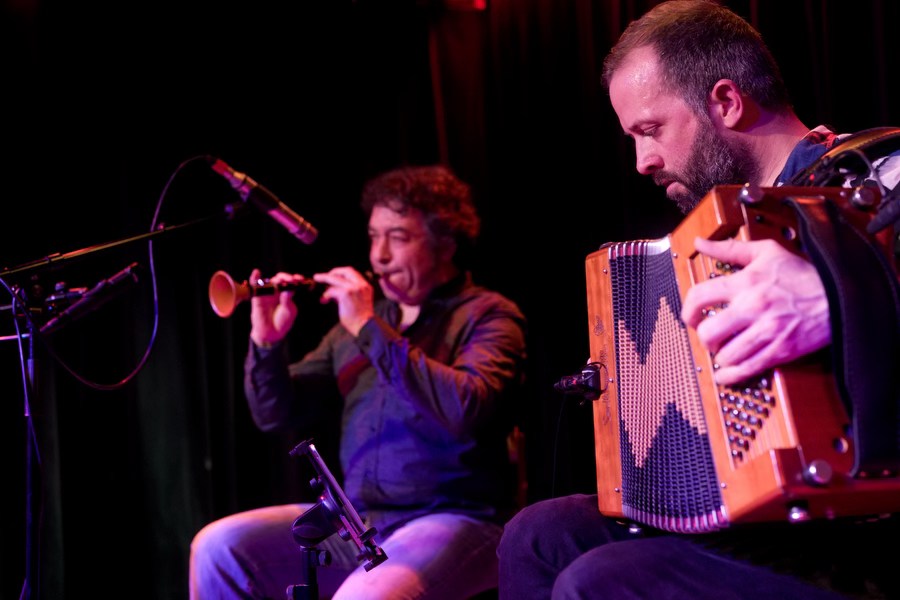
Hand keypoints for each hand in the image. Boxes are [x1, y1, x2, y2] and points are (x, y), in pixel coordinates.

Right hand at [249, 269, 303, 346]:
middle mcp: (277, 291)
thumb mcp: (289, 312)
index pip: (291, 283)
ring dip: (275, 279)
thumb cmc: (282, 322)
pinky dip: (254, 278)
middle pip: (280, 279)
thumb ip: (287, 301)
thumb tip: (288, 290)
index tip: (300, 279)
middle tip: (290, 280)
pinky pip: (255, 286)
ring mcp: (267, 293)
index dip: (295, 279)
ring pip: (270, 281)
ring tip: (278, 280)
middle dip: (285, 278)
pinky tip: (256, 272)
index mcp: (287, 293)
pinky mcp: (257, 297)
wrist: (271, 333)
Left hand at [313, 266, 375, 336]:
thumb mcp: (357, 301)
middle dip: (332, 272)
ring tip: (318, 283)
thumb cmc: (360, 318)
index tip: (333, 275)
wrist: (365, 326)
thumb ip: (348, 293)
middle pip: (346, 270)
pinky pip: (331, 290)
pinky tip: (324, 299)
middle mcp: (361, 285)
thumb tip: (332, 290)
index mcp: (366, 286)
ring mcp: (354, 288)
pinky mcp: (345, 294)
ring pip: (335, 278)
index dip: (341, 272)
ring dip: (325, 280)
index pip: (353, 273)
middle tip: (321, 276)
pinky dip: (326, 294)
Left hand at [680, 237, 830, 385]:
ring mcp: (767, 331)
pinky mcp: (781, 350)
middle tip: (709, 337)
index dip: (688, 310)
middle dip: (703, 338)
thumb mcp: (767, 253)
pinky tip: (726, 374)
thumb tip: (701, 243)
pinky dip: (731, 375)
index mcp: (746, 282)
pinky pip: (747, 369)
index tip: (691, 317)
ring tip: (723, 351)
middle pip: (709, 332)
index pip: (700, 296)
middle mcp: (753, 308)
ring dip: (719, 356)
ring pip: (726, 354)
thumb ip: (730, 248)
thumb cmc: (803, 275)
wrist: (841, 296)